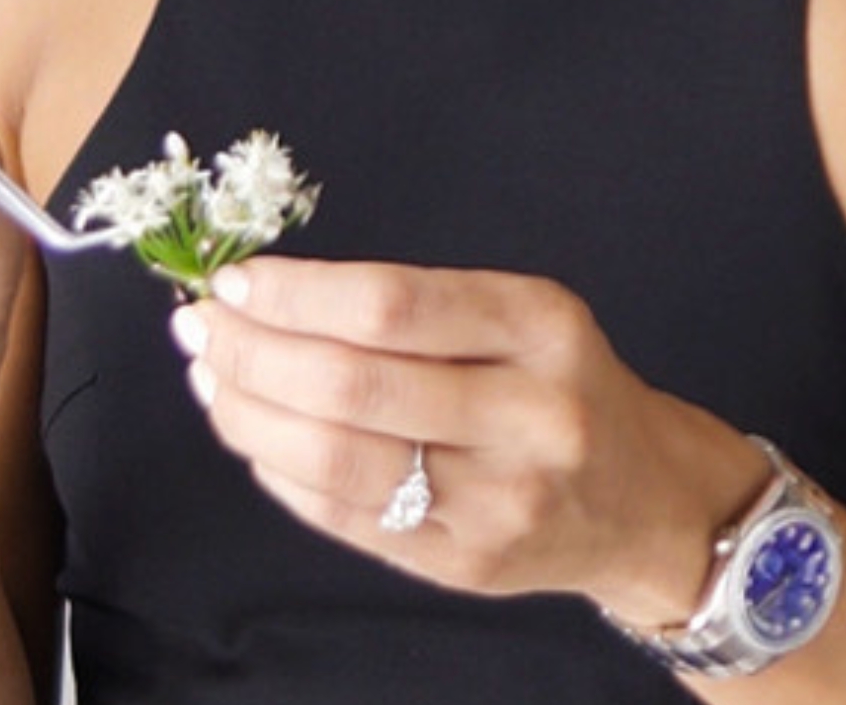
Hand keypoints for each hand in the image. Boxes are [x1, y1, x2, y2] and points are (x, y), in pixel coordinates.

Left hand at [169, 258, 767, 620]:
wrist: (645, 501)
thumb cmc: (561, 384)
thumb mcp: (523, 315)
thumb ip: (415, 305)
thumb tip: (265, 293)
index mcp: (540, 328)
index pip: (391, 306)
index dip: (295, 294)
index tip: (234, 281)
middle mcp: (528, 415)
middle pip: (352, 386)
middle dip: (252, 353)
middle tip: (200, 328)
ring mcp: (496, 501)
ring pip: (335, 459)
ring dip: (248, 414)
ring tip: (213, 379)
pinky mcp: (462, 563)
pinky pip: (342, 516)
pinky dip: (279, 471)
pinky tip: (255, 436)